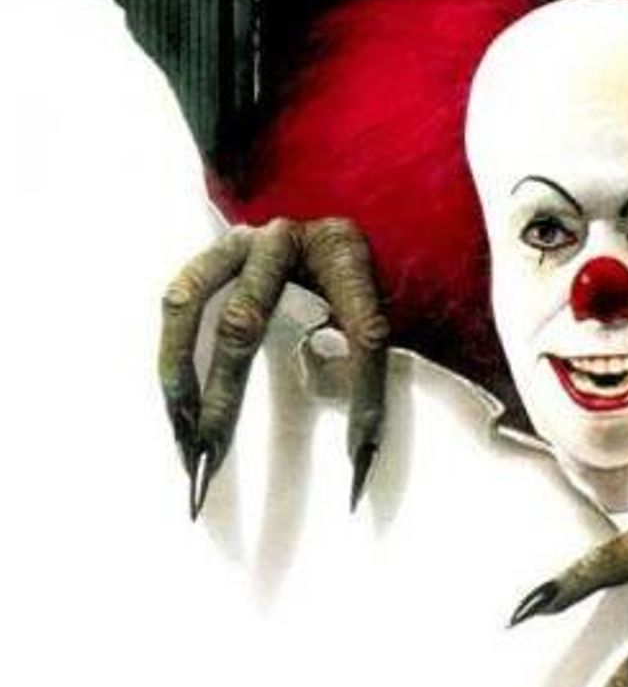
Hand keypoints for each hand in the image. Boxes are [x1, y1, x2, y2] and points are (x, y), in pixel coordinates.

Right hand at [158, 217, 388, 517]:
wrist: (337, 227)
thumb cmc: (367, 276)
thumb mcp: (396, 306)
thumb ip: (386, 355)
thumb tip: (368, 440)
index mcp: (345, 252)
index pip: (362, 330)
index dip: (364, 397)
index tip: (360, 457)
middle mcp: (285, 240)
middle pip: (244, 322)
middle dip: (224, 397)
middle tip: (211, 459)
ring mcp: (243, 242)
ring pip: (197, 310)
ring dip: (181, 379)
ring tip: (182, 438)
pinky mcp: (216, 254)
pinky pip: (180, 301)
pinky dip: (172, 356)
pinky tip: (176, 407)